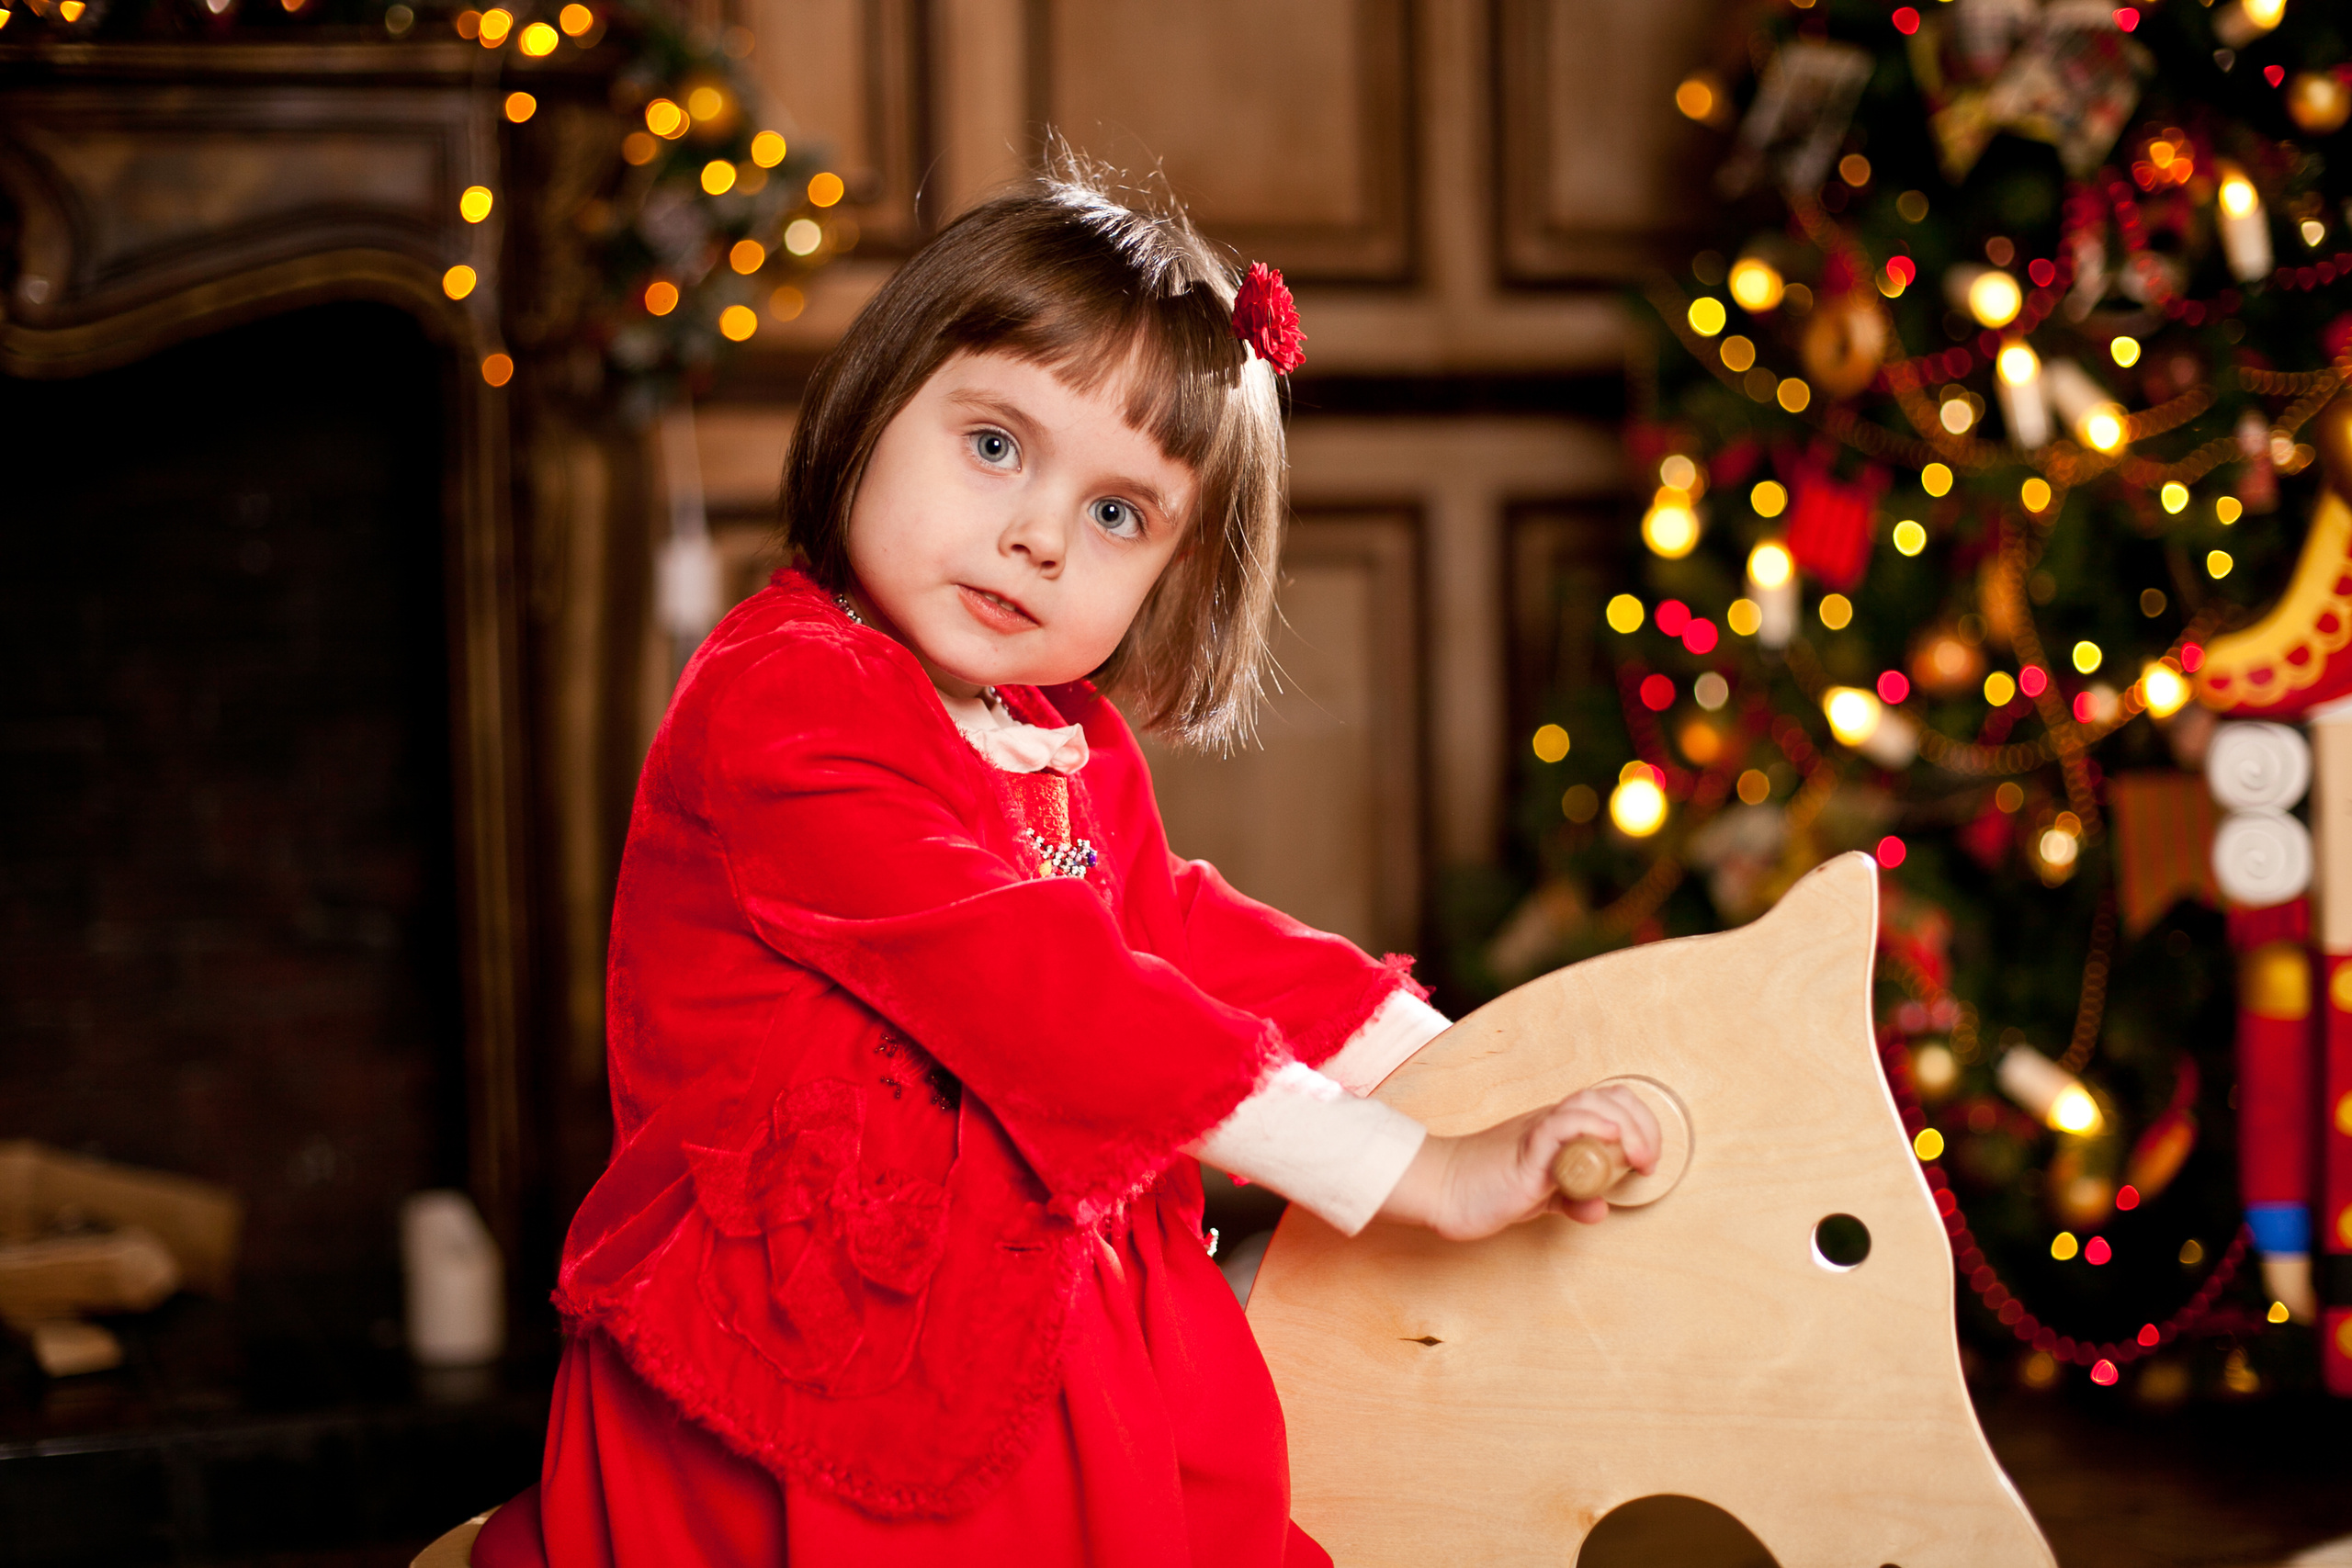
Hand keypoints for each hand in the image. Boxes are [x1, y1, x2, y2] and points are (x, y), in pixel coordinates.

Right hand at [1377, 1084, 1660, 1240]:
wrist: (1441, 1188)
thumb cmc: (1485, 1188)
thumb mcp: (1539, 1195)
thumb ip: (1569, 1199)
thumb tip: (1600, 1209)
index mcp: (1557, 1128)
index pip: (1609, 1103)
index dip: (1639, 1122)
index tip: (1645, 1159)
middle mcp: (1551, 1122)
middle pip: (1609, 1097)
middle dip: (1642, 1125)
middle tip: (1646, 1161)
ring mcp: (1538, 1132)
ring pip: (1592, 1104)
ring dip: (1626, 1127)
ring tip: (1636, 1157)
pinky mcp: (1526, 1150)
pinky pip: (1563, 1125)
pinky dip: (1592, 1127)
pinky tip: (1608, 1141)